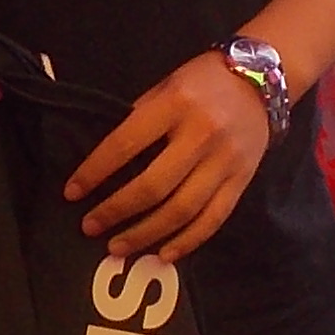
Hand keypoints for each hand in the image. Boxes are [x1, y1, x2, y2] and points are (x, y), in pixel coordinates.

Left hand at [70, 52, 275, 256]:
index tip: (72, 192)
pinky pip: (213, 219)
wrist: (262, 80)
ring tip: (117, 246)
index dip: (95, 171)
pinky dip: (187, 241)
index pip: (125, 144)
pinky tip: (163, 254)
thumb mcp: (166, 86)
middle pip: (153, 186)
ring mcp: (226, 162)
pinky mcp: (242, 181)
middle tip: (90, 227)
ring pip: (182, 210)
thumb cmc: (204, 81)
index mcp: (176, 105)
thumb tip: (105, 162)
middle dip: (116, 211)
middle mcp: (202, 135)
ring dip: (146, 234)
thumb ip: (139, 119)